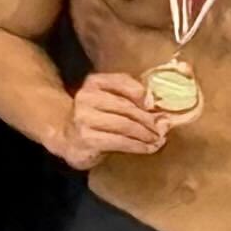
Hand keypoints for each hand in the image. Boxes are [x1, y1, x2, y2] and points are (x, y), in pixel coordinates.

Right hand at [55, 73, 172, 167]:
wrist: (66, 137)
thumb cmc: (95, 118)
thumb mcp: (108, 101)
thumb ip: (131, 100)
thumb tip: (162, 116)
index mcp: (94, 82)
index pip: (123, 82)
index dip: (143, 95)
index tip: (156, 107)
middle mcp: (86, 97)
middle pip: (127, 107)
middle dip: (149, 120)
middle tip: (164, 128)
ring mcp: (84, 119)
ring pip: (126, 125)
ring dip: (146, 135)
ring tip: (159, 140)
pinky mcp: (87, 139)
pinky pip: (120, 142)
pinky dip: (138, 146)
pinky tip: (148, 148)